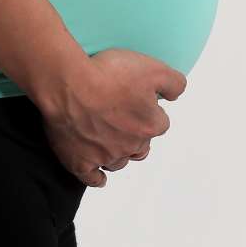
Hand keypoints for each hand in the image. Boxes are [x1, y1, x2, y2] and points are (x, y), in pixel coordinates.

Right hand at [28, 48, 185, 187]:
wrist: (68, 85)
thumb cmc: (107, 75)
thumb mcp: (152, 68)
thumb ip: (174, 83)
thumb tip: (176, 95)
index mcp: (150, 125)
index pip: (160, 123)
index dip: (150, 111)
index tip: (139, 101)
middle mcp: (131, 145)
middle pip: (141, 145)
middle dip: (136, 134)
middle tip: (123, 118)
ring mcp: (105, 156)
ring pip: (119, 161)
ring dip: (119, 153)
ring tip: (112, 141)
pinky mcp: (80, 162)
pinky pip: (92, 178)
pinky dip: (97, 177)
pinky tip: (99, 175)